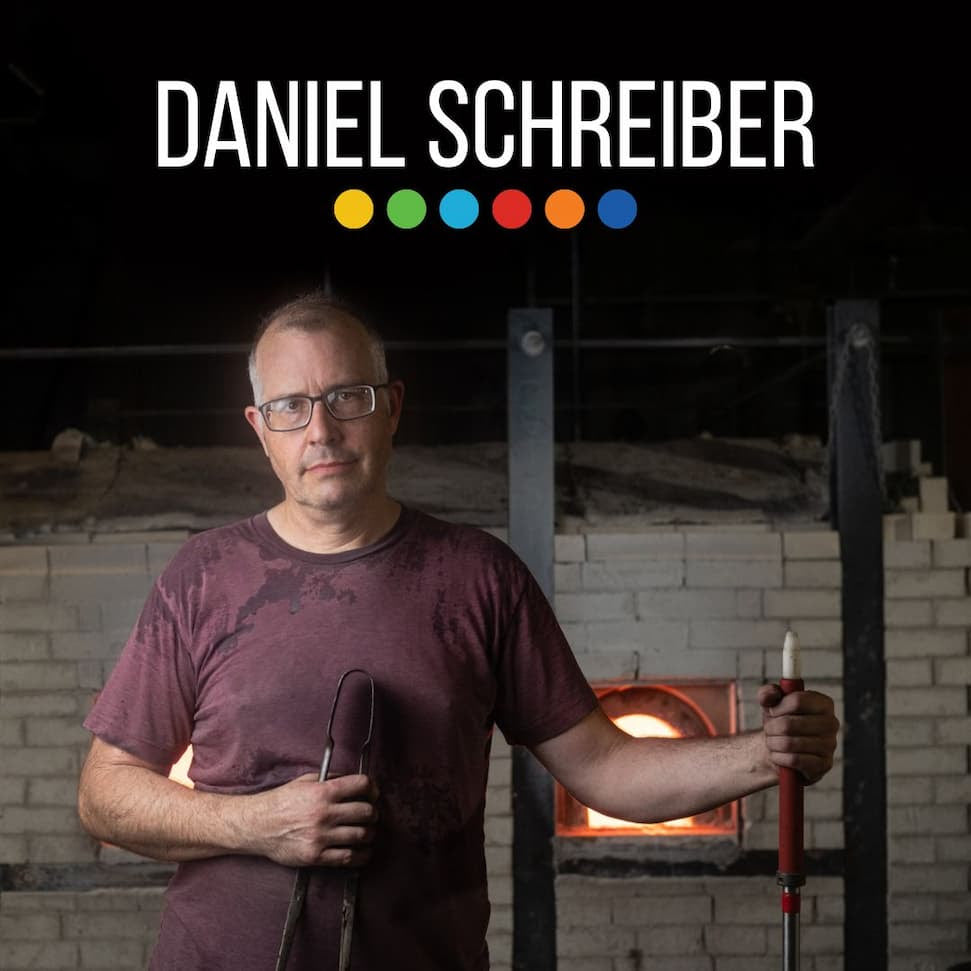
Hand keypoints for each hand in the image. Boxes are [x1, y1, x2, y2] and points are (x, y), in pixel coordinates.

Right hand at [243, 772, 378, 867]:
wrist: (257, 825)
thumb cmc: (280, 802)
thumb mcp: (305, 781)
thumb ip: (330, 779)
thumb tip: (352, 781)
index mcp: (323, 792)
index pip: (361, 785)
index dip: (372, 788)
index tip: (373, 794)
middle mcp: (324, 813)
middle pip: (366, 812)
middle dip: (373, 812)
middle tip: (371, 814)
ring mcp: (321, 836)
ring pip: (361, 835)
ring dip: (370, 833)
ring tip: (368, 832)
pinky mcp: (316, 856)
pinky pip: (348, 857)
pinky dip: (362, 855)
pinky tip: (363, 851)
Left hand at [759, 685, 838, 784]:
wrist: (784, 749)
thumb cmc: (781, 721)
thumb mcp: (771, 704)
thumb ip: (768, 693)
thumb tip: (771, 693)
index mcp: (824, 703)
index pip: (797, 701)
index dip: (778, 707)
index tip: (771, 711)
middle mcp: (832, 723)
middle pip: (789, 724)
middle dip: (771, 728)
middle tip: (768, 730)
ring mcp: (830, 745)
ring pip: (789, 743)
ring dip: (773, 743)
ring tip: (772, 742)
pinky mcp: (824, 764)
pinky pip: (794, 760)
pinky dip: (779, 758)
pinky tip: (778, 755)